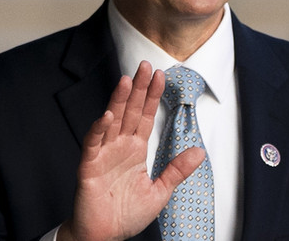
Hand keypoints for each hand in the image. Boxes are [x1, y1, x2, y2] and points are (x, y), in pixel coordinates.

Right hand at [58, 61, 205, 240]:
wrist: (104, 237)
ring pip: (112, 121)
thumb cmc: (125, 215)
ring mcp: (103, 154)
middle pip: (130, 111)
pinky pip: (93, 144)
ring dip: (118, 101)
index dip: (152, 96)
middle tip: (145, 66)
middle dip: (138, 88)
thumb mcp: (160, 191)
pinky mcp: (89, 167)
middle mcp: (119, 146)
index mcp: (135, 150)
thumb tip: (199, 151)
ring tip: (126, 81)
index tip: (160, 76)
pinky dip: (98, 129)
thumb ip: (177, 170)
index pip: (146, 116)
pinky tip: (107, 115)